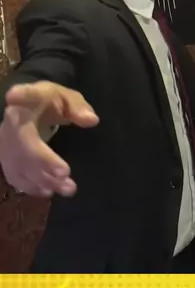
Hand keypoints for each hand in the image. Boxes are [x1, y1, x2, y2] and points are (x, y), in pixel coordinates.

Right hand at [0, 82, 97, 197]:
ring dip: (43, 179)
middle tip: (65, 173)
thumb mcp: (66, 98)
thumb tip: (92, 120)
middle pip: (23, 142)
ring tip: (69, 188)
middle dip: (43, 160)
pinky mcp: (7, 161)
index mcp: (28, 101)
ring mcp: (6, 144)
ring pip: (20, 164)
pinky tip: (50, 192)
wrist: (26, 113)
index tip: (13, 96)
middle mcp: (12, 123)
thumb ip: (78, 107)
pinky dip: (32, 187)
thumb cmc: (49, 104)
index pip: (25, 95)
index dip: (20, 95)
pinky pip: (16, 177)